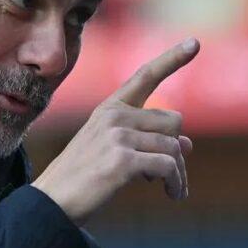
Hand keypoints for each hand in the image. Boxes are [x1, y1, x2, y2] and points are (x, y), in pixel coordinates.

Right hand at [32, 38, 198, 225]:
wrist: (51, 204)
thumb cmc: (81, 180)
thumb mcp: (112, 152)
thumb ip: (147, 142)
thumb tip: (188, 143)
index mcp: (108, 109)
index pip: (145, 76)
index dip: (173, 59)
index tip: (195, 43)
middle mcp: (114, 116)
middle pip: (173, 122)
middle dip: (178, 150)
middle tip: (173, 175)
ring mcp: (118, 136)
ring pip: (174, 147)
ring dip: (179, 173)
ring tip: (174, 190)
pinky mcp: (123, 160)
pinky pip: (168, 166)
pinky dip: (176, 183)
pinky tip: (172, 194)